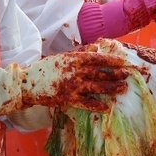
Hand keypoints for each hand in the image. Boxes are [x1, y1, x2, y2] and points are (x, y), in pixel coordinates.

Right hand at [15, 50, 135, 110]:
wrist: (27, 83)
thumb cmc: (46, 68)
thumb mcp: (63, 57)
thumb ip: (80, 54)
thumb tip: (95, 48)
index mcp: (74, 59)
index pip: (97, 58)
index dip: (112, 60)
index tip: (123, 62)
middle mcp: (75, 71)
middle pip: (100, 72)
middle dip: (115, 74)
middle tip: (128, 75)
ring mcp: (72, 85)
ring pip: (96, 87)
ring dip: (111, 88)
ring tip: (122, 88)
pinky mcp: (67, 98)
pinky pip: (85, 103)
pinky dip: (96, 105)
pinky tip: (106, 107)